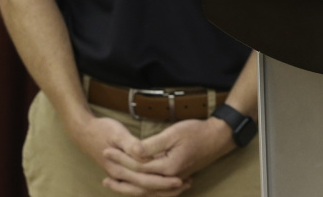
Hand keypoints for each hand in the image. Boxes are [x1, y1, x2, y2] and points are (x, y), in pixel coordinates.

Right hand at [66, 114, 189, 195]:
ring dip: (162, 189)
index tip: (181, 179)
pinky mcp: (123, 172)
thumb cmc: (102, 130)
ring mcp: (121, 176)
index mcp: (119, 169)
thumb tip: (141, 153)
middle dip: (167, 189)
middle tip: (188, 183)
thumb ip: (130, 144)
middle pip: (146, 190)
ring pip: (143, 190)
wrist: (84, 131)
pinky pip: (140, 184)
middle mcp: (120, 176)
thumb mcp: (117, 133)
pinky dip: (154, 185)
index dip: (163, 181)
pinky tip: (167, 182)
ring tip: (183, 185)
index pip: (144, 181)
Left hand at [102, 118, 234, 193]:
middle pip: (139, 183)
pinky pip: (155, 190)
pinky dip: (142, 190)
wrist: (218, 137)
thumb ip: (152, 144)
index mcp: (168, 167)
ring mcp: (173, 180)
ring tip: (112, 183)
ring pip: (146, 191)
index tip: (106, 150)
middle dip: (120, 175)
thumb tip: (133, 151)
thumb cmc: (197, 132)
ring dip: (127, 188)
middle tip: (104, 171)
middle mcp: (170, 178)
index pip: (138, 167)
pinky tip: (134, 187)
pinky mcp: (175, 178)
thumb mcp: (174, 133)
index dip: (120, 159)